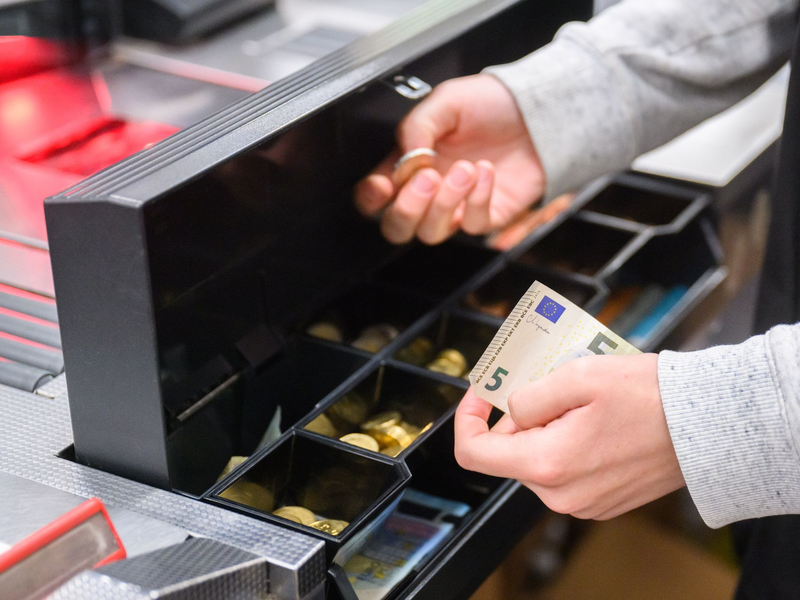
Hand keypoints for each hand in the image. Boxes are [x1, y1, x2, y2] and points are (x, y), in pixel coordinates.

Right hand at [354, 74, 544, 244]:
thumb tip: (404, 157)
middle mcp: (428, 191)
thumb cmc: (490, 103)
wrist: (536, 110)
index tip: (383, 186)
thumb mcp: (447, 101)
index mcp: (408, 164)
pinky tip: (485, 171)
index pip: (374, 197)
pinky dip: (477, 200)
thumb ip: (416, 126)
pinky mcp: (487, 216)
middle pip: (397, 228)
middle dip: (406, 210)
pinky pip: (472, 225)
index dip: (371, 199)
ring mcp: (456, 207)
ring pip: (431, 233)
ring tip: (465, 169)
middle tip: (427, 178)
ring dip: (444, 203)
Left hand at [454, 354, 684, 519]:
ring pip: (537, 459)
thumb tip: (509, 411)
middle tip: (546, 382)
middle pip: (510, 452)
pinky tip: (595, 420)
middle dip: (519, 416)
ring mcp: (582, 503)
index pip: (474, 453)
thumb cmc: (649, 398)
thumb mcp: (577, 377)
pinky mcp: (600, 501)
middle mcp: (560, 495)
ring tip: (579, 400)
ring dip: (545, 427)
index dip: (467, 418)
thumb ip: (528, 397)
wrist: (707, 426)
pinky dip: (566, 442)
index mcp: (548, 465)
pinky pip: (564, 470)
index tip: (481, 393)